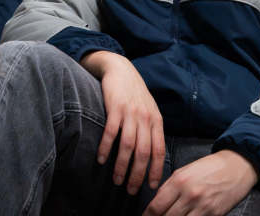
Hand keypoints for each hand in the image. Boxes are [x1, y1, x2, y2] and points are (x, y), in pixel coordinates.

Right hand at [81, 51, 164, 194]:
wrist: (121, 69)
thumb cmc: (135, 92)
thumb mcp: (149, 108)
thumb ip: (152, 128)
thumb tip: (153, 154)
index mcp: (156, 120)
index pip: (159, 150)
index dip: (155, 170)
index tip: (151, 186)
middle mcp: (145, 118)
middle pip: (143, 152)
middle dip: (137, 174)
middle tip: (131, 190)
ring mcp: (130, 113)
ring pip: (127, 146)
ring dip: (121, 166)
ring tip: (117, 180)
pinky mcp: (115, 107)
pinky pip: (111, 133)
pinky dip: (106, 148)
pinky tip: (101, 159)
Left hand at [143, 150, 258, 215]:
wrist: (235, 167)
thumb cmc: (208, 167)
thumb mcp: (184, 170)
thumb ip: (169, 186)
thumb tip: (157, 201)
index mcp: (179, 181)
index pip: (156, 205)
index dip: (147, 215)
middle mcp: (189, 195)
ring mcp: (203, 207)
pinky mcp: (214, 215)